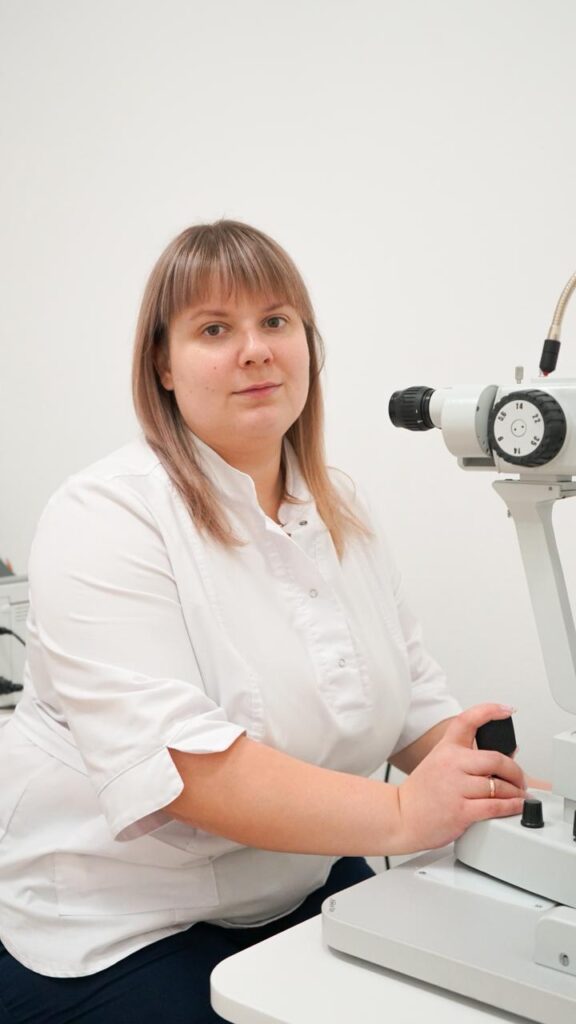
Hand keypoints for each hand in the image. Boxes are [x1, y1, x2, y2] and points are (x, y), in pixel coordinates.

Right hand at [396, 703, 526, 852]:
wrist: (400, 817)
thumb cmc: (421, 793)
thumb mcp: (439, 764)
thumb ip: (469, 758)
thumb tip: (509, 754)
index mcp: (446, 749)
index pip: (467, 721)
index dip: (489, 711)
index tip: (506, 709)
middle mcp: (451, 764)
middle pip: (496, 759)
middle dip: (515, 771)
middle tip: (519, 779)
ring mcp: (456, 787)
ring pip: (499, 785)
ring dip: (516, 792)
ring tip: (519, 796)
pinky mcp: (461, 811)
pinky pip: (495, 806)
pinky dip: (511, 806)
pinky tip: (515, 806)